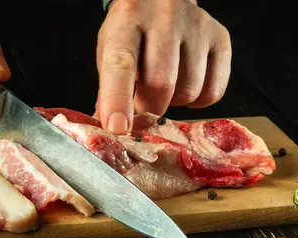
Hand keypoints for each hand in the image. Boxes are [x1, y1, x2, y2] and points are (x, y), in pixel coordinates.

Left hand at [94, 0, 231, 133]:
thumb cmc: (131, 32)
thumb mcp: (110, 52)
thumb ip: (108, 90)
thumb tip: (112, 128)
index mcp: (126, 23)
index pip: (121, 65)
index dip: (118, 100)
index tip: (118, 127)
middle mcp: (164, 18)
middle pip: (161, 84)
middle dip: (149, 109)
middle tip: (142, 106)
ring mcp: (196, 26)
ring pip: (188, 91)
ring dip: (173, 103)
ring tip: (164, 86)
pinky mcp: (220, 37)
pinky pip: (212, 91)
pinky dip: (197, 101)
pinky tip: (185, 83)